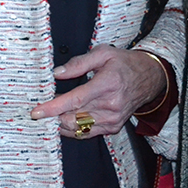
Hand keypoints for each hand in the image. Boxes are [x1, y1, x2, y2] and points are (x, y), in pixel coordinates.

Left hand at [29, 45, 165, 138]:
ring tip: (50, 116)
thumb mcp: (103, 53)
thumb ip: (78, 63)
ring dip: (61, 124)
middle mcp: (110, 106)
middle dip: (53, 116)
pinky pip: (87, 133)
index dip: (53, 107)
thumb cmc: (125, 64)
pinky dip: (73, 129)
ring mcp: (112, 119)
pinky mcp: (113, 127)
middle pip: (74, 118)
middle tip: (40, 111)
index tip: (37, 112)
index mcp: (106, 85)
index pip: (75, 100)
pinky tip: (65, 121)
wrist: (149, 78)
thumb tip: (57, 73)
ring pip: (79, 128)